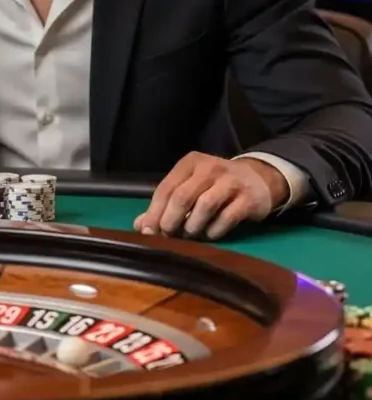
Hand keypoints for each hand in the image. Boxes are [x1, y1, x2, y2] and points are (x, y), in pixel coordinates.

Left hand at [133, 152, 289, 239]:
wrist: (258, 180)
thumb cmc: (215, 185)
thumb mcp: (190, 187)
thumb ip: (165, 204)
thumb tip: (140, 225)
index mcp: (190, 163)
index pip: (166, 188)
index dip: (154, 212)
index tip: (148, 232)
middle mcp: (210, 168)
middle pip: (182, 197)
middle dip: (171, 220)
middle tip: (168, 235)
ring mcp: (231, 181)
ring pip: (204, 206)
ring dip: (193, 226)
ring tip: (190, 234)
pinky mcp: (249, 198)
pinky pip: (226, 217)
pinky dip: (214, 230)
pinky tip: (210, 234)